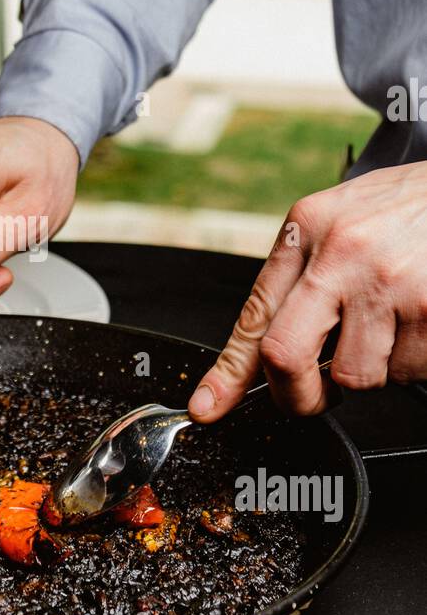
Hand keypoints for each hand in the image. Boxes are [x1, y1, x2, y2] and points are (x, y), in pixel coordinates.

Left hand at [188, 162, 426, 420]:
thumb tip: (267, 351)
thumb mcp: (342, 220)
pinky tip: (420, 321)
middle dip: (296, 395)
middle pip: (286, 355)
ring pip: (355, 375)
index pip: (255, 313)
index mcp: (309, 228)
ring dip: (372, 367)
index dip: (228, 374)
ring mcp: (389, 283)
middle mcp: (343, 254)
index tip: (208, 407)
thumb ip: (303, 277)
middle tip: (314, 396)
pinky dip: (413, 360)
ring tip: (393, 322)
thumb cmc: (411, 207)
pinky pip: (407, 372)